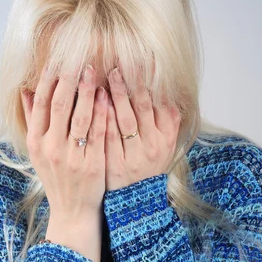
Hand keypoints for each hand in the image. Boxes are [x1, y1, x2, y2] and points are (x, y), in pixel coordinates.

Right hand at [20, 62, 107, 219]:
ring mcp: (72, 156)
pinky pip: (98, 133)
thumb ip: (33, 120)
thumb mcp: (38, 151)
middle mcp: (51, 148)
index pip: (41, 104)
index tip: (56, 59)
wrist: (72, 210)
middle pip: (59, 106)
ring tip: (93, 70)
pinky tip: (107, 96)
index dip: (48, 80)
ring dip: (86, 92)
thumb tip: (26, 91)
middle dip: (68, 79)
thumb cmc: (56, 177)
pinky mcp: (92, 163)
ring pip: (80, 117)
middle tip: (77, 57)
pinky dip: (102, 113)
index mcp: (36, 142)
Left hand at [105, 66, 181, 191]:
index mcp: (166, 136)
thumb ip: (166, 116)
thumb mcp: (164, 143)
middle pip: (141, 106)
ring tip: (106, 73)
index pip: (160, 101)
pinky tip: (94, 100)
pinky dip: (101, 116)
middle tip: (120, 59)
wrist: (136, 203)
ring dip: (115, 94)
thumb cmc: (147, 165)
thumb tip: (165, 83)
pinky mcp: (115, 165)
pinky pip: (108, 136)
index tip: (143, 58)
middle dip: (130, 80)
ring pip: (124, 119)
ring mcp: (134, 156)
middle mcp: (153, 146)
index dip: (151, 79)